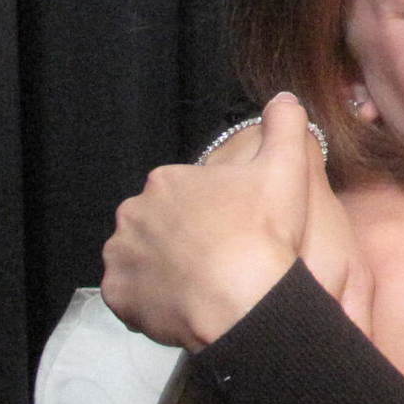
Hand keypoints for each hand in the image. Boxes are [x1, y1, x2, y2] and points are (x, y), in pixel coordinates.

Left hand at [101, 92, 364, 348]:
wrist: (246, 302)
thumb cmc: (263, 234)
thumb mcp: (286, 167)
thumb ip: (285, 125)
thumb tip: (284, 98)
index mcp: (166, 180)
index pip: (183, 192)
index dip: (211, 210)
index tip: (233, 228)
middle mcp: (133, 213)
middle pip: (158, 224)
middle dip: (182, 237)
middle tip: (220, 258)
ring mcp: (121, 256)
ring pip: (142, 258)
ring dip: (164, 268)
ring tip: (202, 285)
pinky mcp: (117, 296)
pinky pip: (130, 296)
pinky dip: (149, 301)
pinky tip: (182, 305)